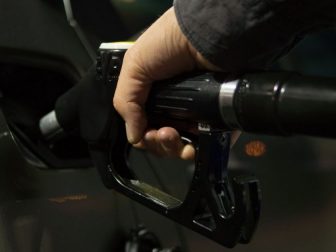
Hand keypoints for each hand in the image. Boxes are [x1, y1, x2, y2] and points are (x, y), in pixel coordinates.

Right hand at [113, 7, 222, 159]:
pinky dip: (198, 150)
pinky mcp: (216, 118)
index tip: (146, 134)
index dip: (144, 136)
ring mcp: (196, 113)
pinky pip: (207, 143)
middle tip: (162, 133)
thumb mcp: (135, 66)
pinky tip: (192, 145)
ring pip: (183, 145)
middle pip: (163, 140)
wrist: (207, 35)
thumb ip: (126, 102)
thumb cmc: (170, 43)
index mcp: (154, 96)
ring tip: (173, 135)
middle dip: (159, 143)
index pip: (146, 126)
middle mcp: (175, 106)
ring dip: (174, 148)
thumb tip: (134, 137)